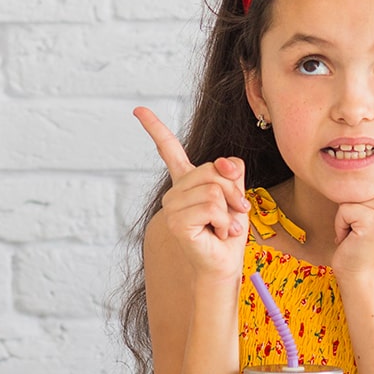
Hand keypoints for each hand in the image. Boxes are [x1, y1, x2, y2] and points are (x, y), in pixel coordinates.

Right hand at [134, 106, 249, 275]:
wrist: (223, 264)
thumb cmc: (229, 232)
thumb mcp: (235, 194)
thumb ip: (231, 172)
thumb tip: (225, 162)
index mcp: (187, 181)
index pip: (169, 150)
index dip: (154, 128)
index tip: (138, 109)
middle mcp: (175, 192)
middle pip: (214, 170)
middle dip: (234, 192)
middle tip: (235, 213)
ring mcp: (173, 206)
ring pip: (214, 189)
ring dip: (230, 211)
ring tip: (224, 227)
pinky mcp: (176, 221)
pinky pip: (212, 206)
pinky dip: (225, 222)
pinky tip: (219, 233)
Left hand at [331, 185, 373, 281]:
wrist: (362, 275)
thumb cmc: (361, 242)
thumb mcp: (373, 210)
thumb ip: (371, 189)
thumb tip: (353, 163)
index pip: (366, 180)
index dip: (360, 202)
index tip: (368, 222)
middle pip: (357, 187)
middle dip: (351, 210)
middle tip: (362, 231)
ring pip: (349, 198)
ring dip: (345, 219)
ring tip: (358, 235)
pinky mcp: (373, 221)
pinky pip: (342, 210)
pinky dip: (340, 227)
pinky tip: (353, 240)